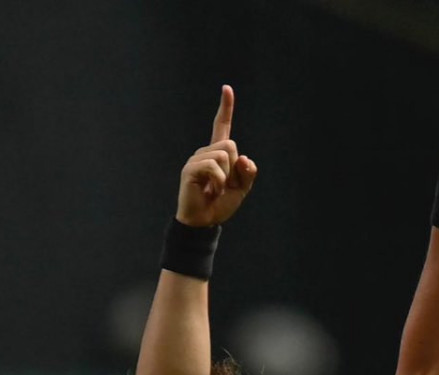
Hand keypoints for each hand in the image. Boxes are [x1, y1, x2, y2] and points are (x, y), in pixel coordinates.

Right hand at [176, 85, 257, 226]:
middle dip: (234, 168)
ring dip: (226, 177)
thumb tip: (243, 158)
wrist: (204, 222)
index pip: (222, 127)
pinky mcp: (190, 169)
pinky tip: (210, 191)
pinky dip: (218, 182)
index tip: (227, 88)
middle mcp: (206, 152)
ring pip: (224, 155)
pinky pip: (214, 167)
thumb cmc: (220, 204)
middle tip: (224, 186)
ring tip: (215, 189)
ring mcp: (197, 159)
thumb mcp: (241, 189)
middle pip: (231, 145)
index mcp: (218, 154)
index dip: (226, 108)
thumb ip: (247, 173)